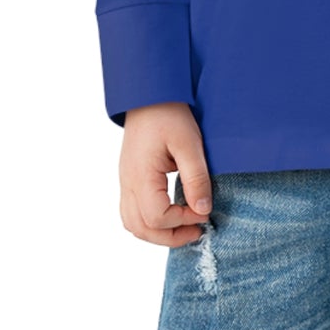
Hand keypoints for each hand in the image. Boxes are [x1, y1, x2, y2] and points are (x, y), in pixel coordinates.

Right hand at [118, 101, 214, 246]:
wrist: (149, 92)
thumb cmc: (169, 113)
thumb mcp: (189, 144)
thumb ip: (196, 178)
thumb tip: (203, 210)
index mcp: (141, 176)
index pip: (156, 217)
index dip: (182, 221)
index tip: (204, 210)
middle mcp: (128, 182)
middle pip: (140, 228)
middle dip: (170, 236)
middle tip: (197, 230)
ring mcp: (126, 181)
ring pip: (132, 223)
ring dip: (157, 232)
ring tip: (184, 225)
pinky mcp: (129, 177)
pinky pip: (131, 210)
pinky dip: (149, 220)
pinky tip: (170, 212)